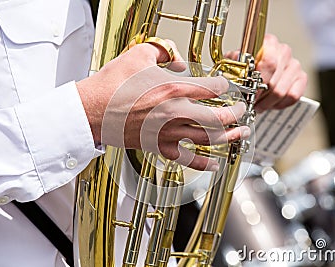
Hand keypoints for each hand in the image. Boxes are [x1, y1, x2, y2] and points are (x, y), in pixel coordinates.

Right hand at [76, 41, 249, 170]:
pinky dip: (204, 164)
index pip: (213, 88)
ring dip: (229, 137)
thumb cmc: (112, 85)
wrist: (92, 110)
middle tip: (242, 112)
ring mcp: (168, 133)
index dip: (225, 86)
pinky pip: (187, 160)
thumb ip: (163, 52)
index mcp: (174, 89)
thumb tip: (176, 60)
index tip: (226, 87)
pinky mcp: (159, 146)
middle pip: (219, 118)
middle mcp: (176, 113)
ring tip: (241, 134)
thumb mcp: (138, 55)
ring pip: (208, 140)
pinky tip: (215, 165)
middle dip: (236, 115)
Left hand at [225, 34, 306, 112]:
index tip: (248, 90)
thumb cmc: (246, 68)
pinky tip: (270, 103)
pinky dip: (278, 104)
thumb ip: (235, 60)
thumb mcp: (235, 62)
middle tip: (250, 102)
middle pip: (274, 80)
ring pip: (281, 91)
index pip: (269, 61)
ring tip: (257, 105)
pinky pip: (292, 96)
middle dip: (259, 95)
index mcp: (268, 43)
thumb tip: (237, 57)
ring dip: (266, 103)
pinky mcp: (301, 78)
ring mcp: (294, 65)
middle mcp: (284, 51)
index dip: (259, 79)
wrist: (255, 76)